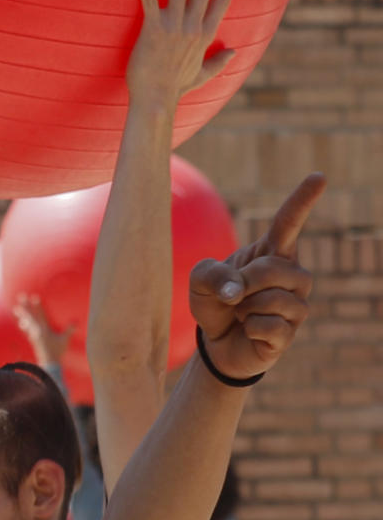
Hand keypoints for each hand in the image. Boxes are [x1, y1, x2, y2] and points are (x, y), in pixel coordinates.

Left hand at [12, 293, 72, 369]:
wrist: (49, 363)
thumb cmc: (58, 351)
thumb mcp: (65, 340)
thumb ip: (69, 330)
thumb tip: (77, 322)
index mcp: (45, 330)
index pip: (41, 315)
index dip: (38, 306)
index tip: (34, 297)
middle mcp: (37, 331)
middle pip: (30, 316)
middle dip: (26, 307)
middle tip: (20, 297)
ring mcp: (33, 335)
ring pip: (26, 322)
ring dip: (22, 315)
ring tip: (16, 309)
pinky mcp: (32, 339)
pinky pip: (26, 330)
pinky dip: (24, 324)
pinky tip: (21, 322)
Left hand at [127, 0, 235, 109]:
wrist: (155, 100)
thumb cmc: (175, 88)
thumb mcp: (202, 75)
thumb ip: (218, 62)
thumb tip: (234, 52)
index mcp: (206, 35)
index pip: (222, 0)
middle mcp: (193, 27)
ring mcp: (173, 27)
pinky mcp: (151, 30)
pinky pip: (150, 0)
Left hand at [189, 175, 323, 380]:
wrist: (217, 343)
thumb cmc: (215, 302)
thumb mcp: (199, 281)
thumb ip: (210, 273)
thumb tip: (235, 291)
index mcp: (271, 253)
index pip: (289, 223)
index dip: (302, 200)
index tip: (319, 176)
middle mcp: (292, 275)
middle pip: (273, 269)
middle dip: (244, 282)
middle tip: (231, 296)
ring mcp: (295, 305)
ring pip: (273, 299)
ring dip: (245, 308)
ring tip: (242, 313)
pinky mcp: (290, 333)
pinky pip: (269, 325)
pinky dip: (249, 327)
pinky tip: (249, 330)